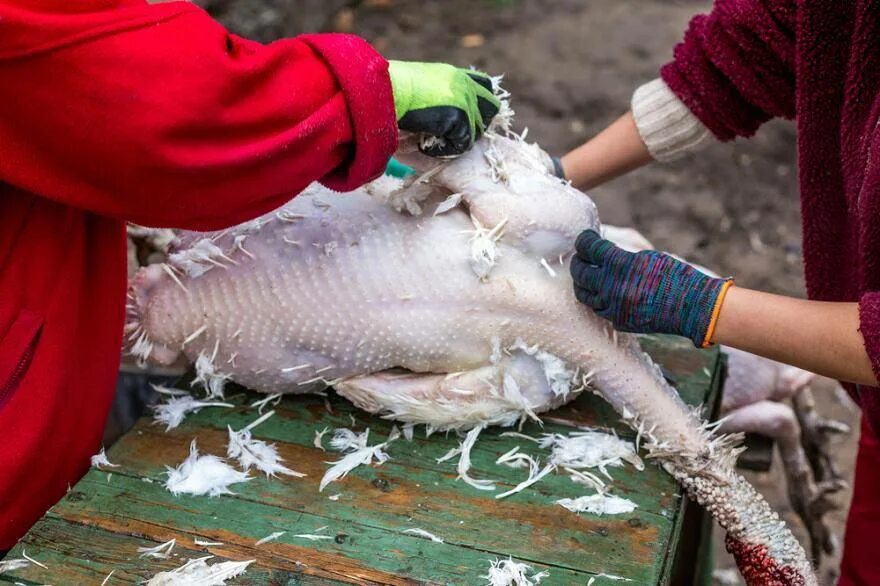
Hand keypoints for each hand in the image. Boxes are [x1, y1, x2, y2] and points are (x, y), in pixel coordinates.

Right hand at [388, 61, 499, 156]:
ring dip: (456, 140)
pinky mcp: (459, 117)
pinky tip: (423, 145)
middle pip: (491, 108)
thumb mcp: (418, 87)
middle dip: (477, 124)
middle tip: (451, 135)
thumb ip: (436, 95)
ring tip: (430, 140)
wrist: (381, 89)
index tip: (462, 121)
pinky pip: (461, 144)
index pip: (484, 88)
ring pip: (475, 131)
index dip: (478, 107)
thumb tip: (438, 113)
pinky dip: (444, 150)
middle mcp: (464, 84)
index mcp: (455, 75)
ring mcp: (464, 100)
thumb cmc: (388, 91)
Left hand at [570, 229, 731, 346]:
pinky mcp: (619, 321)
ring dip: (583, 283)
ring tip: (585, 276)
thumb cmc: (675, 276)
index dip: (583, 241)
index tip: (584, 238)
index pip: (589, 249)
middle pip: (580, 273)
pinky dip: (598, 299)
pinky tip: (601, 292)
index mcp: (620, 265)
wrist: (693, 306)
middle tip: (580, 257)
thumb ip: (619, 256)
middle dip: (578, 263)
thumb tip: (599, 252)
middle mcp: (612, 287)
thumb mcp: (646, 258)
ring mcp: (614, 307)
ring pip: (585, 294)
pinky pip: (599, 309)